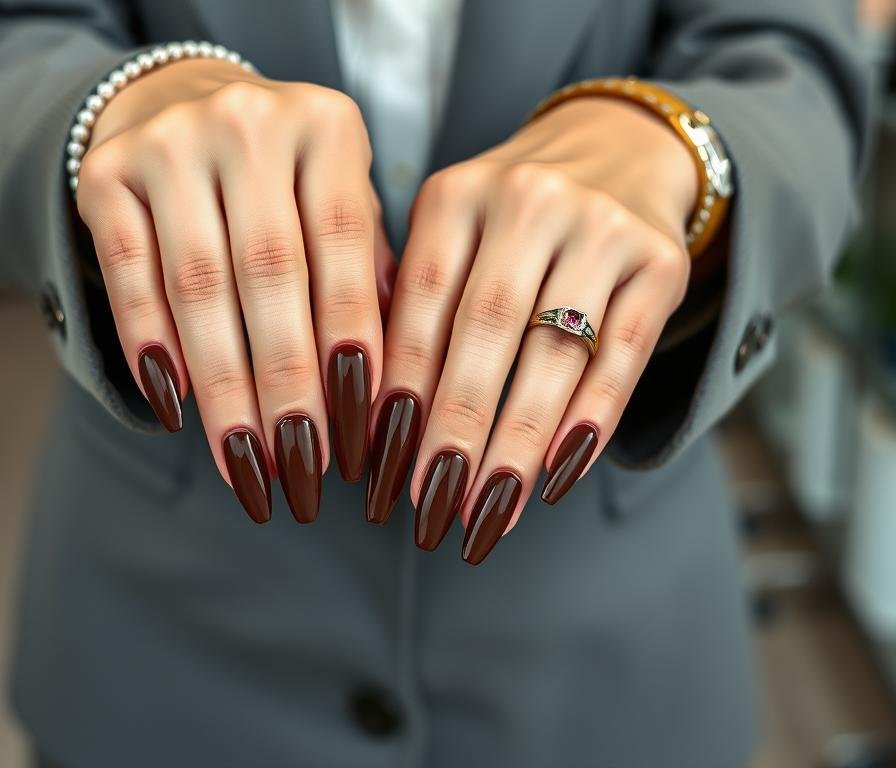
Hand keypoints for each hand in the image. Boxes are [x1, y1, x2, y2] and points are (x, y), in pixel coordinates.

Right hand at [76, 58, 392, 523]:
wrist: (180, 102)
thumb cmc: (284, 176)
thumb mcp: (339, 198)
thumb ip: (365, 271)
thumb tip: (388, 385)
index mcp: (326, 126)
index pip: (344, 249)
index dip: (350, 345)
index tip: (357, 434)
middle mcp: (248, 121)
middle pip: (269, 274)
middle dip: (287, 385)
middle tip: (301, 470)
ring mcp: (169, 141)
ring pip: (197, 285)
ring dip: (222, 386)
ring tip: (243, 463)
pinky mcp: (104, 174)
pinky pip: (127, 274)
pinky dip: (151, 347)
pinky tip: (176, 410)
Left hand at [369, 96, 698, 561]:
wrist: (618, 150)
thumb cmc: (511, 217)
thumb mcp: (453, 233)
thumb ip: (417, 300)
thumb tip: (372, 414)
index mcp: (457, 194)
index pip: (419, 303)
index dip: (397, 389)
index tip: (379, 466)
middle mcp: (529, 200)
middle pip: (486, 330)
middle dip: (455, 429)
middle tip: (431, 507)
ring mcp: (602, 227)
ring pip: (554, 352)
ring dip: (517, 442)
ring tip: (489, 511)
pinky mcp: (662, 261)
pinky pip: (623, 355)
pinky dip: (590, 421)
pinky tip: (557, 476)